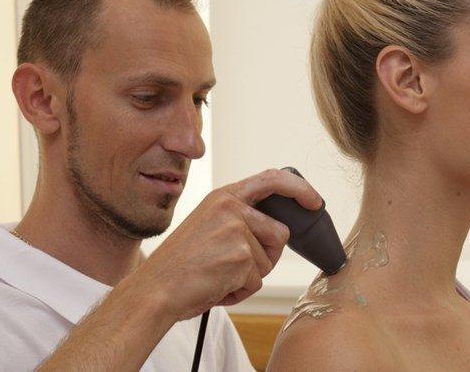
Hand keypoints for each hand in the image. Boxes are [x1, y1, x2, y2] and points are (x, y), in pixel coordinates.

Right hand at [128, 168, 322, 321]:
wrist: (155, 289)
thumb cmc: (180, 266)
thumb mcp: (207, 227)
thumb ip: (237, 221)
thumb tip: (275, 231)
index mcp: (222, 197)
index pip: (271, 179)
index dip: (299, 188)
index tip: (315, 200)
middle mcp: (230, 208)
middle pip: (279, 232)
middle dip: (268, 255)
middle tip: (239, 267)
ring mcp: (236, 230)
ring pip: (269, 260)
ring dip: (250, 276)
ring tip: (219, 276)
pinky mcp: (241, 255)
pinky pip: (258, 280)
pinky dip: (240, 291)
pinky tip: (216, 287)